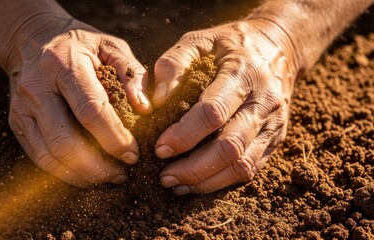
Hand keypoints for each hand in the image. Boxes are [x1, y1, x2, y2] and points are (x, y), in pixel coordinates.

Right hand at [8, 19, 150, 186]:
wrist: (32, 38)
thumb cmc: (80, 45)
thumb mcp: (110, 46)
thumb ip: (132, 73)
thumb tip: (145, 108)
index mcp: (63, 64)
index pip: (90, 110)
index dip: (114, 138)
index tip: (133, 154)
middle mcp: (37, 87)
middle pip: (65, 141)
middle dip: (97, 166)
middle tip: (121, 174)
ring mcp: (22, 108)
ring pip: (49, 156)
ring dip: (81, 175)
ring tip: (107, 178)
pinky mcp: (16, 122)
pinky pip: (38, 157)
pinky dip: (63, 172)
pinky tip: (86, 174)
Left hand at [153, 19, 299, 194]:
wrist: (278, 48)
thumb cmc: (230, 45)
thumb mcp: (200, 40)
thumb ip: (174, 62)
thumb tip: (155, 101)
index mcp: (244, 73)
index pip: (213, 112)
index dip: (184, 135)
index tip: (160, 148)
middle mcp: (263, 101)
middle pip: (229, 147)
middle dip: (193, 168)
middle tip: (164, 176)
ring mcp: (274, 123)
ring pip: (242, 165)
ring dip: (206, 181)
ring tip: (177, 184)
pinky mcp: (276, 138)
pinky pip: (251, 168)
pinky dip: (222, 181)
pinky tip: (198, 182)